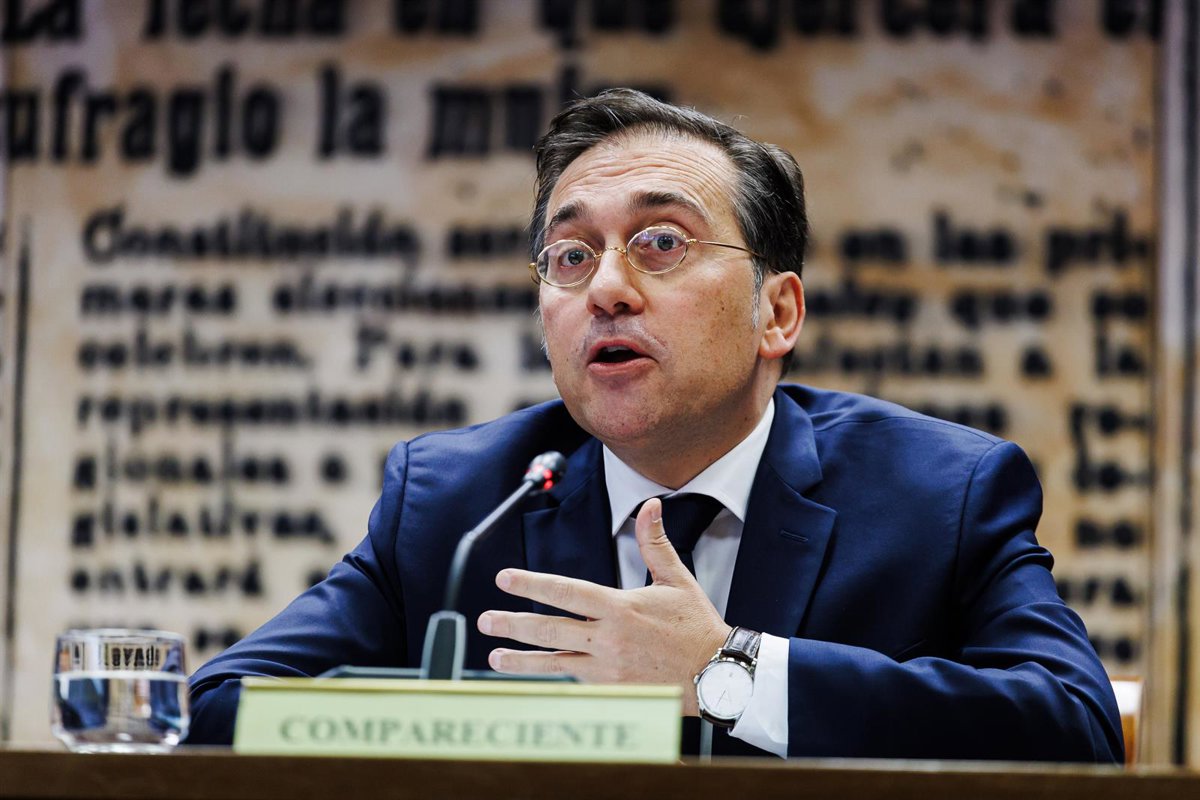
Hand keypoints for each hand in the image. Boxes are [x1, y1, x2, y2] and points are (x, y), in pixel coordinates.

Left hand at [478, 497, 730, 715]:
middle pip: (550, 629)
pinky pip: (574, 682)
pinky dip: (551, 679)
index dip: (532, 585)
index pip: (566, 593)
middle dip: (513, 623)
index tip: (505, 580)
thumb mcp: (677, 579)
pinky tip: (532, 677)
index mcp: (620, 608)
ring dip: (521, 660)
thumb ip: (655, 543)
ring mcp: (608, 669)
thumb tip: (650, 506)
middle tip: (485, 620)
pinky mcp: (612, 691)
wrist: (717, 675)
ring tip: (494, 656)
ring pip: (555, 662)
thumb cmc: (696, 626)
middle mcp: (608, 639)